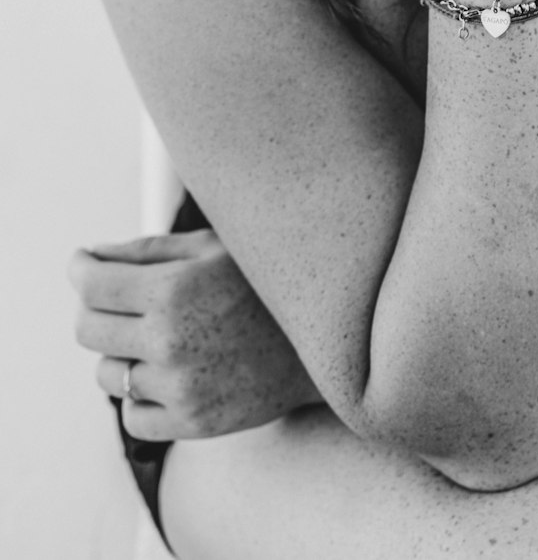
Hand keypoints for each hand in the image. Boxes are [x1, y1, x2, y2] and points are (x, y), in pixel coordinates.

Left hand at [69, 230, 320, 440]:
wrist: (325, 343)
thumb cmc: (265, 284)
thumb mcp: (212, 248)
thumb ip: (147, 250)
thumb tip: (89, 257)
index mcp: (172, 289)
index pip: (91, 284)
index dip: (80, 268)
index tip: (82, 264)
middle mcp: (169, 341)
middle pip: (88, 328)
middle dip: (94, 307)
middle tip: (117, 297)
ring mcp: (179, 387)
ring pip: (106, 373)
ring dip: (120, 352)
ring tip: (154, 336)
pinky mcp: (192, 423)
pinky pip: (131, 415)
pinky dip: (139, 394)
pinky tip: (166, 372)